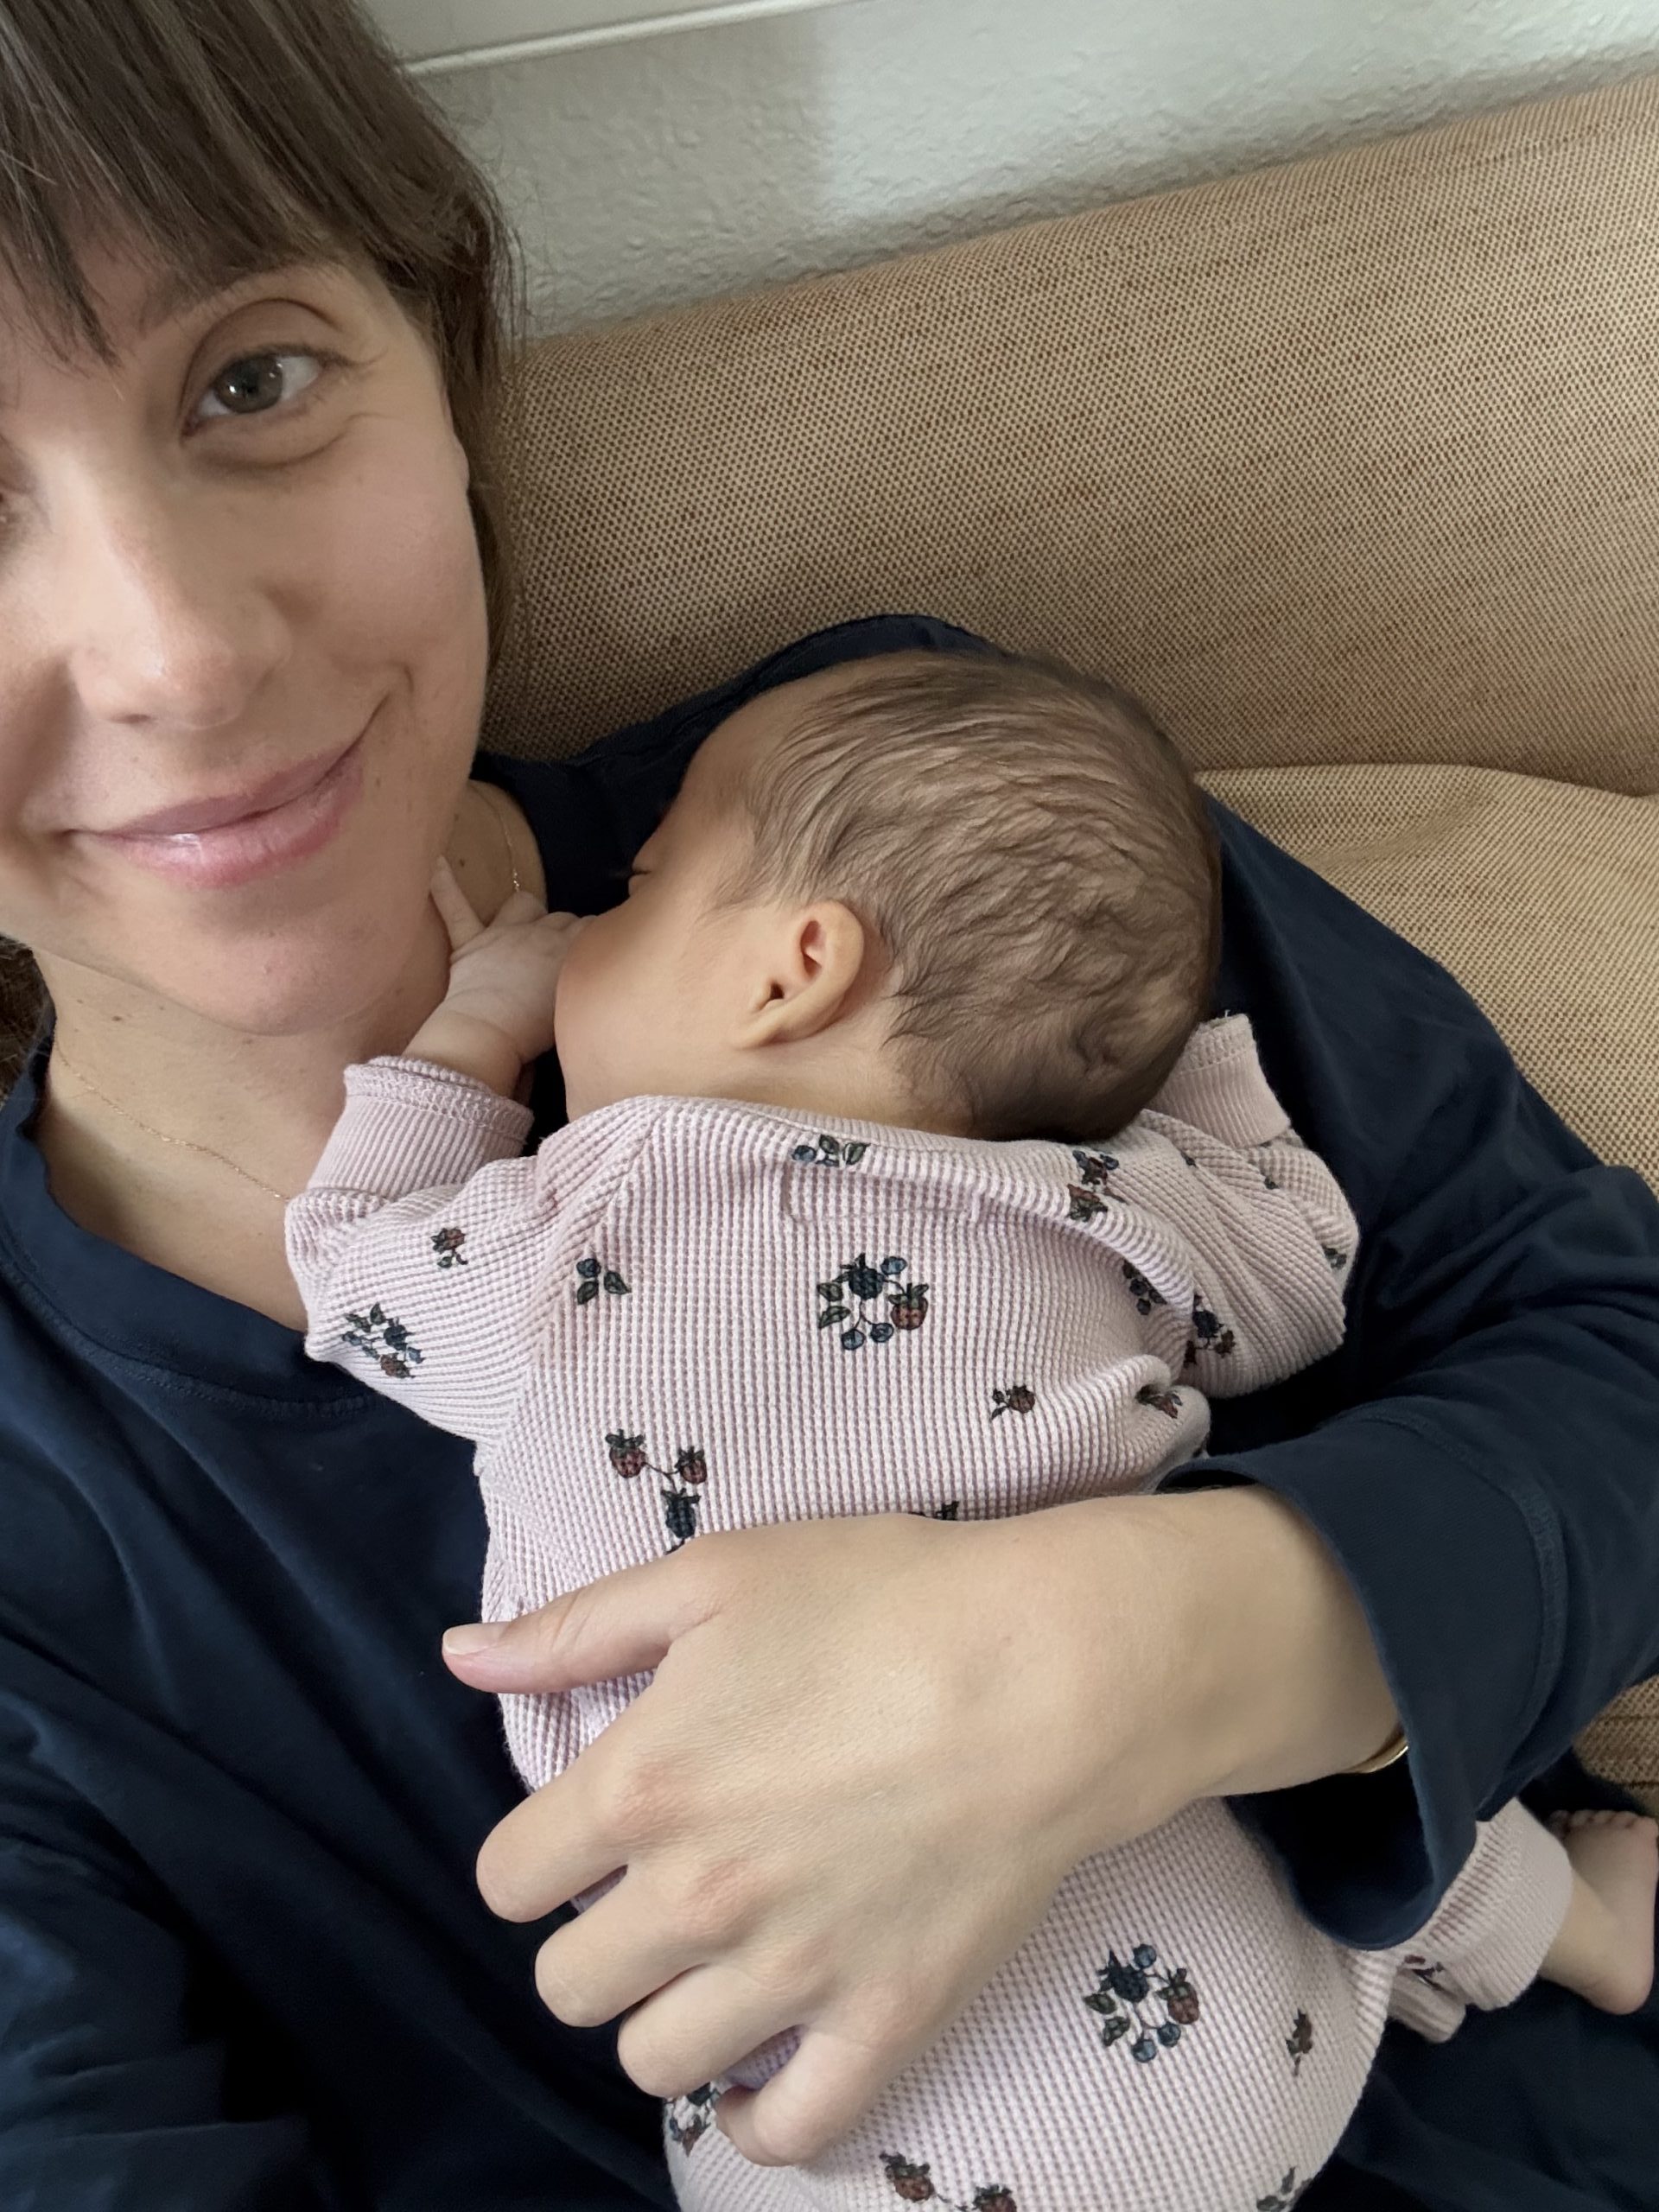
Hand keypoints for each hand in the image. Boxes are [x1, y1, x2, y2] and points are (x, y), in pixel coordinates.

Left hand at [411, 860, 585, 1085]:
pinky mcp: (469, 944)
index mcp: (569, 948)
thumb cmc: (539, 1033)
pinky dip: (443, 885)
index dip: (593, 940)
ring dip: (529, 911)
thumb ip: (590, 978)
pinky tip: (436, 860)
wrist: (490, 1033)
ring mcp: (502, 935)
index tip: (594, 954)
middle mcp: (539, 933)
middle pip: (562, 917)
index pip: (592, 927)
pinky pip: (454, 907)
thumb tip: (599, 975)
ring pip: (524, 903)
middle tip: (562, 959)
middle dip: (566, 931)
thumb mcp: (580, 1004)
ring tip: (529, 926)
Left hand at [442, 1492, 1392, 2165]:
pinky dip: (760, 2112)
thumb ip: (575, 1629)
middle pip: (566, 1985)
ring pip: (653, 2063)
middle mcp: (696, 1899)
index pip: (507, 1881)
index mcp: (639, 1787)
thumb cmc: (886, 1598)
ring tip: (714, 1956)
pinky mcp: (884, 2022)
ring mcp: (791, 1974)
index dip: (538, 1853)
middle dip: (593, 1935)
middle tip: (655, 1886)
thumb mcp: (715, 1576)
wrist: (1054, 1666)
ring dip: (666, 2015)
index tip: (588, 1828)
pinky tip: (767, 2053)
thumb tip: (459, 1659)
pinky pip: (786, 2131)